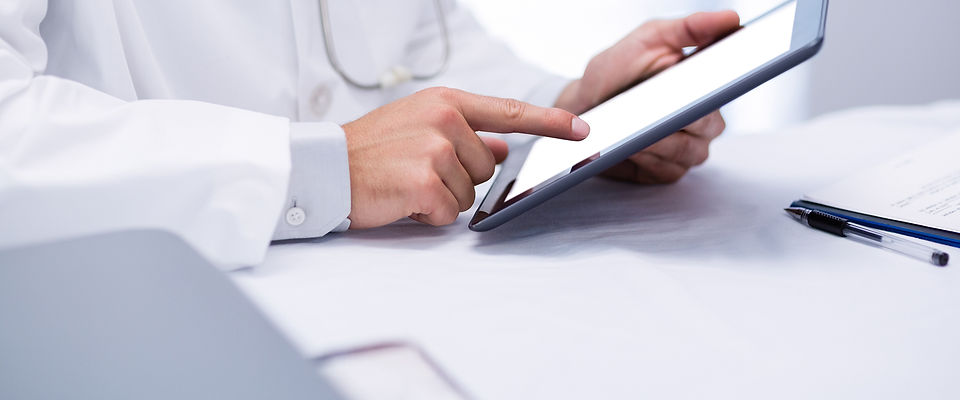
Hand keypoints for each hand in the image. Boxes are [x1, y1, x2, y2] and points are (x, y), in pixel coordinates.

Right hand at [343, 87, 589, 227]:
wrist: (324, 168)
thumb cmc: (369, 149)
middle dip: (460, 178)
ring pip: (470, 193)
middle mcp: (444, 121)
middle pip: (488, 167)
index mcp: (445, 103)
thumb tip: (499, 146)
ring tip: (407, 183)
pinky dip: (428, 215)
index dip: (549, 123)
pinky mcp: (425, 182)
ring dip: (443, 197)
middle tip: (418, 171)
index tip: (582, 128)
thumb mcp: (417, 125)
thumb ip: (463, 133)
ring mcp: (435, 150)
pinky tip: (403, 200)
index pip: (509, 112)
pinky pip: (449, 213)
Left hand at [555, 11, 739, 183]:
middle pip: (708, 124)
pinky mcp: (667, 171)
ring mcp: (688, 148)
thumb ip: (688, 28)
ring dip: (658, 138)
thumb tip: (730, 18)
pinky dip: (646, 157)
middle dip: (679, 116)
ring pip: (687, 149)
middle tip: (655, 107)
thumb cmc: (618, 71)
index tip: (702, 86)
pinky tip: (630, 145)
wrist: (584, 106)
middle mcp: (704, 119)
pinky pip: (667, 168)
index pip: (729, 87)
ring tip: (632, 125)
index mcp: (707, 84)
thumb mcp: (650, 39)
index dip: (721, 87)